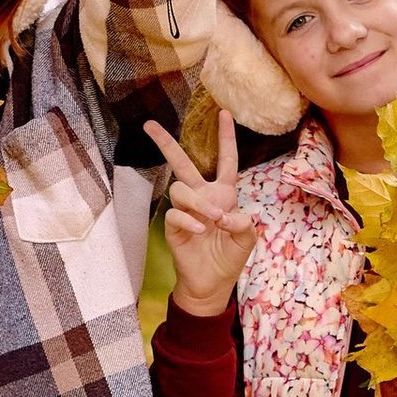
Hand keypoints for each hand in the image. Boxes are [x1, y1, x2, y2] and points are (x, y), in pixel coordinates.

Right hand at [148, 110, 258, 315]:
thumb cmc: (230, 257)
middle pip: (182, 163)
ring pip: (180, 189)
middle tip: (149, 125)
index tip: (223, 113)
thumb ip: (244, 222)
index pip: (225, 161)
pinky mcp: (173, 226)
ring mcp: (185, 210)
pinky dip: (189, 221)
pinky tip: (199, 231)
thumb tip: (224, 214)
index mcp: (223, 194)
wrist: (213, 282)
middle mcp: (202, 197)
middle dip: (166, 143)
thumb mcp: (247, 238)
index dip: (225, 138)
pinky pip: (175, 214)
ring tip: (212, 220)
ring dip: (198, 202)